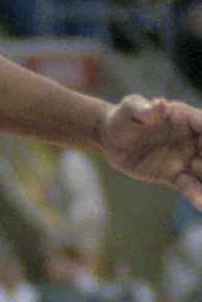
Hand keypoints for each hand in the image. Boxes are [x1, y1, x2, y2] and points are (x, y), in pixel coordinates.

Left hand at [100, 94, 201, 209]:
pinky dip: (198, 197)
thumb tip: (160, 104)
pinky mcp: (174, 175)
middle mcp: (192, 139)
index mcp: (186, 118)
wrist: (109, 138)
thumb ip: (145, 109)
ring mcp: (186, 158)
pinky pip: (190, 187)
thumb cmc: (122, 117)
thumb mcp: (130, 108)